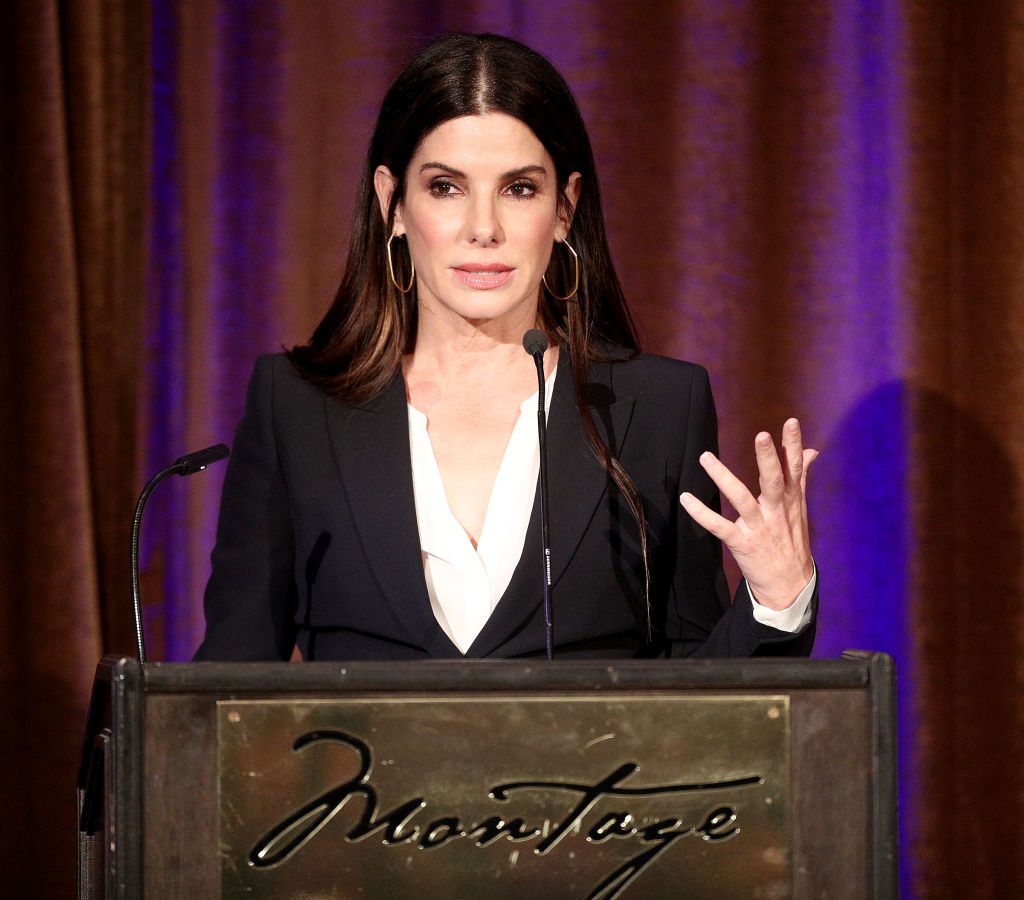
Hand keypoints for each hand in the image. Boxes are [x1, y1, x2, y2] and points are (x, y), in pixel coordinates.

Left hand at [679, 418, 816, 609]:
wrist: (790, 585)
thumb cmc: (792, 541)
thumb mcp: (799, 508)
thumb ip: (800, 477)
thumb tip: (812, 450)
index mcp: (791, 501)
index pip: (794, 468)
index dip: (793, 445)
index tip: (790, 423)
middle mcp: (776, 512)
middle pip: (773, 481)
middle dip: (768, 459)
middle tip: (761, 436)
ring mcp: (759, 528)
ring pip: (742, 499)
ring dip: (723, 478)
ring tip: (705, 457)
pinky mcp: (741, 544)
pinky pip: (719, 526)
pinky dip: (701, 513)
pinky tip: (686, 498)